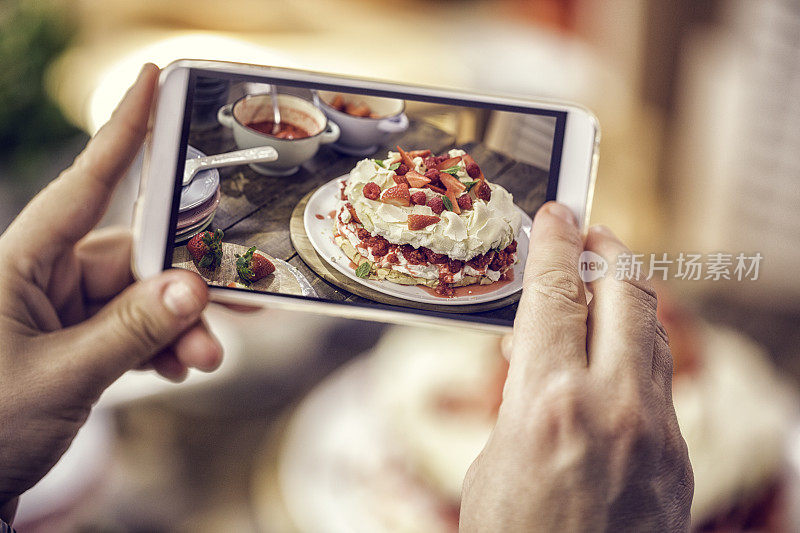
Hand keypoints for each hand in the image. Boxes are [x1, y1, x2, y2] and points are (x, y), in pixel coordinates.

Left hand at [0, 64, 222, 517]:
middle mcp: (44, 274)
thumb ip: (131, 330)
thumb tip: (193, 288)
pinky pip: (135, 325)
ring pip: (143, 296)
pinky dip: (162, 344)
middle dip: (182, 292)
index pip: (82, 185)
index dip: (122, 132)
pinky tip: (177, 367)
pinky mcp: (79, 336)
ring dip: (179, 327)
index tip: (153, 81)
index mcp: (20, 264)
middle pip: (133, 257)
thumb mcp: (60, 378)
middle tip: (221, 327)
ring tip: (201, 362)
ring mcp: (63, 306)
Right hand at [460, 203, 692, 530]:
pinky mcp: (678, 459)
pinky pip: (659, 383)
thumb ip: (523, 396)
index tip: (556, 214)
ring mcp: (656, 433)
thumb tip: (537, 354)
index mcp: (548, 403)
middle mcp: (612, 407)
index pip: (557, 293)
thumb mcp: (492, 458)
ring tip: (599, 292)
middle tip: (590, 236)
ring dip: (627, 301)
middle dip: (609, 251)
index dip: (555, 243)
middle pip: (627, 294)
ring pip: (653, 334)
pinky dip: (634, 356)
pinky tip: (609, 365)